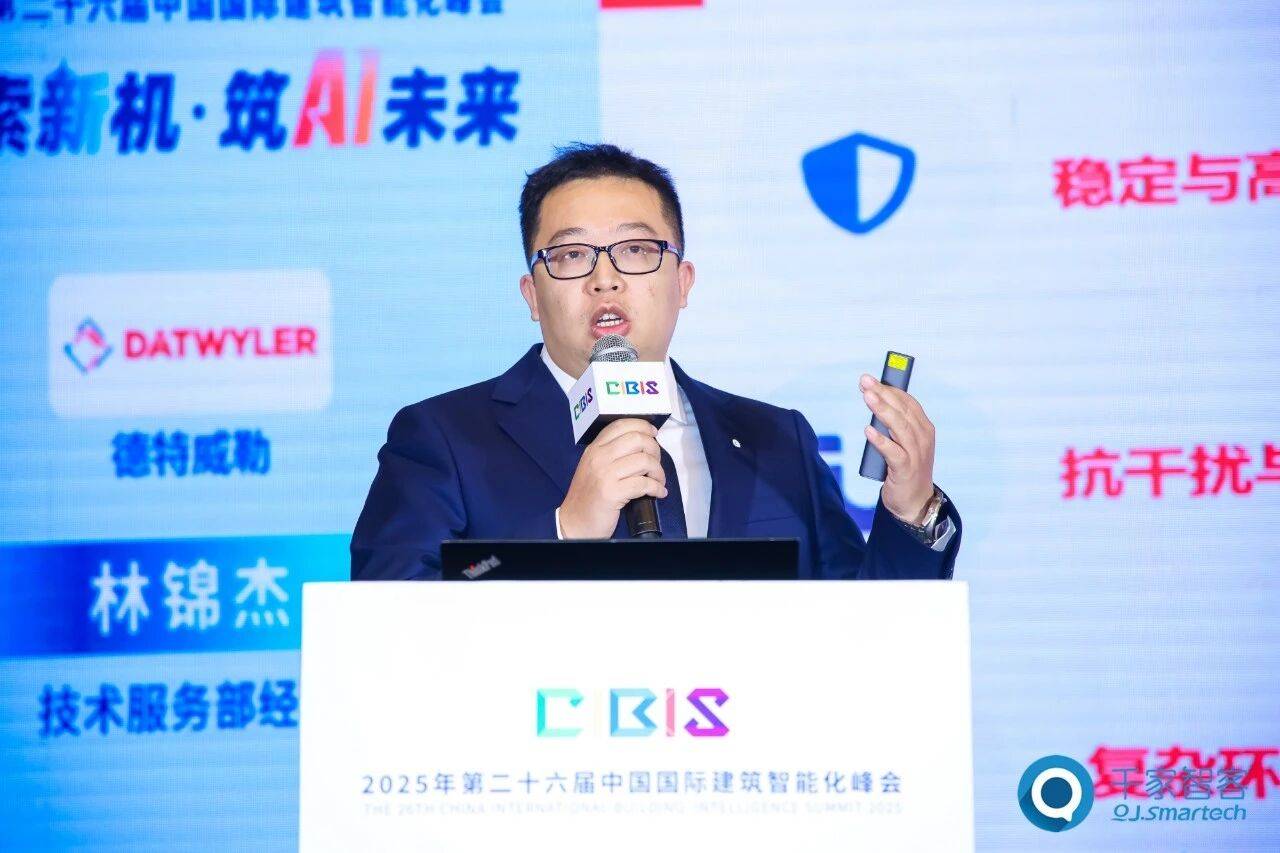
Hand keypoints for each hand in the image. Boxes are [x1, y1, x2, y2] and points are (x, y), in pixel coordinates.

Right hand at [559, 418, 667, 538]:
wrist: (574, 523)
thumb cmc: (588, 497)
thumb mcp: (594, 468)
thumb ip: (612, 454)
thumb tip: (643, 445)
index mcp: (594, 449)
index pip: (621, 425)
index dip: (642, 426)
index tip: (653, 434)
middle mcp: (598, 457)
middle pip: (637, 439)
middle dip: (654, 450)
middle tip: (656, 463)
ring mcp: (604, 474)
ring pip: (644, 461)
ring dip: (658, 471)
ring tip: (658, 480)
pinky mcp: (611, 493)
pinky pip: (644, 484)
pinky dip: (656, 488)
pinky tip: (658, 492)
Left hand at [860, 373, 935, 524]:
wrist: (914, 502)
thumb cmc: (905, 468)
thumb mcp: (903, 442)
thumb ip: (893, 425)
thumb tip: (874, 403)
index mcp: (924, 428)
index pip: (908, 403)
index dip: (891, 389)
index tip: (872, 380)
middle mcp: (922, 438)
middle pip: (902, 411)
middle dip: (883, 394)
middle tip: (865, 382)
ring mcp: (916, 454)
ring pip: (899, 427)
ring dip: (882, 410)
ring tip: (867, 397)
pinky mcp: (905, 470)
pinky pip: (893, 453)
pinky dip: (881, 441)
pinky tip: (868, 430)